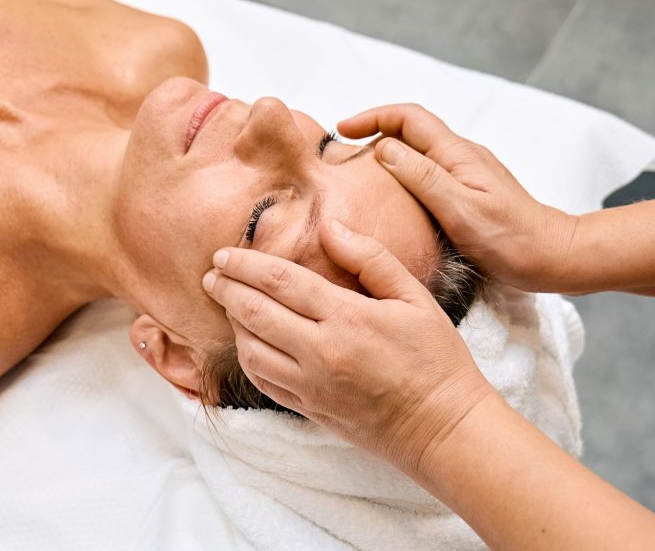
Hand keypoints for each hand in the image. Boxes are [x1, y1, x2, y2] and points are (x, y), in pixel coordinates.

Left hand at [202, 220, 496, 477]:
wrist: (443, 428)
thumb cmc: (435, 359)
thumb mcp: (414, 298)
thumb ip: (369, 258)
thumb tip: (329, 227)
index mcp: (347, 318)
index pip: (279, 282)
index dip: (245, 264)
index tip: (224, 253)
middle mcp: (320, 352)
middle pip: (254, 313)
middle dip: (226, 289)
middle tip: (211, 274)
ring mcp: (310, 385)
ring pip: (250, 350)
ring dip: (232, 324)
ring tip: (226, 304)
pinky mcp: (308, 409)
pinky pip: (262, 381)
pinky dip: (247, 357)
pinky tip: (246, 342)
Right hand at [339, 104, 578, 291]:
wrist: (555, 257)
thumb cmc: (512, 240)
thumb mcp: (461, 210)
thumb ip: (422, 177)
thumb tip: (383, 147)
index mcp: (457, 154)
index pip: (408, 117)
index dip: (372, 116)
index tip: (341, 130)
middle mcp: (461, 156)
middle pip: (411, 130)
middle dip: (373, 132)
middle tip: (343, 157)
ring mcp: (467, 173)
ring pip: (418, 151)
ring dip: (386, 154)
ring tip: (360, 178)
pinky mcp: (469, 191)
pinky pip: (428, 171)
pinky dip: (402, 175)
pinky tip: (393, 199)